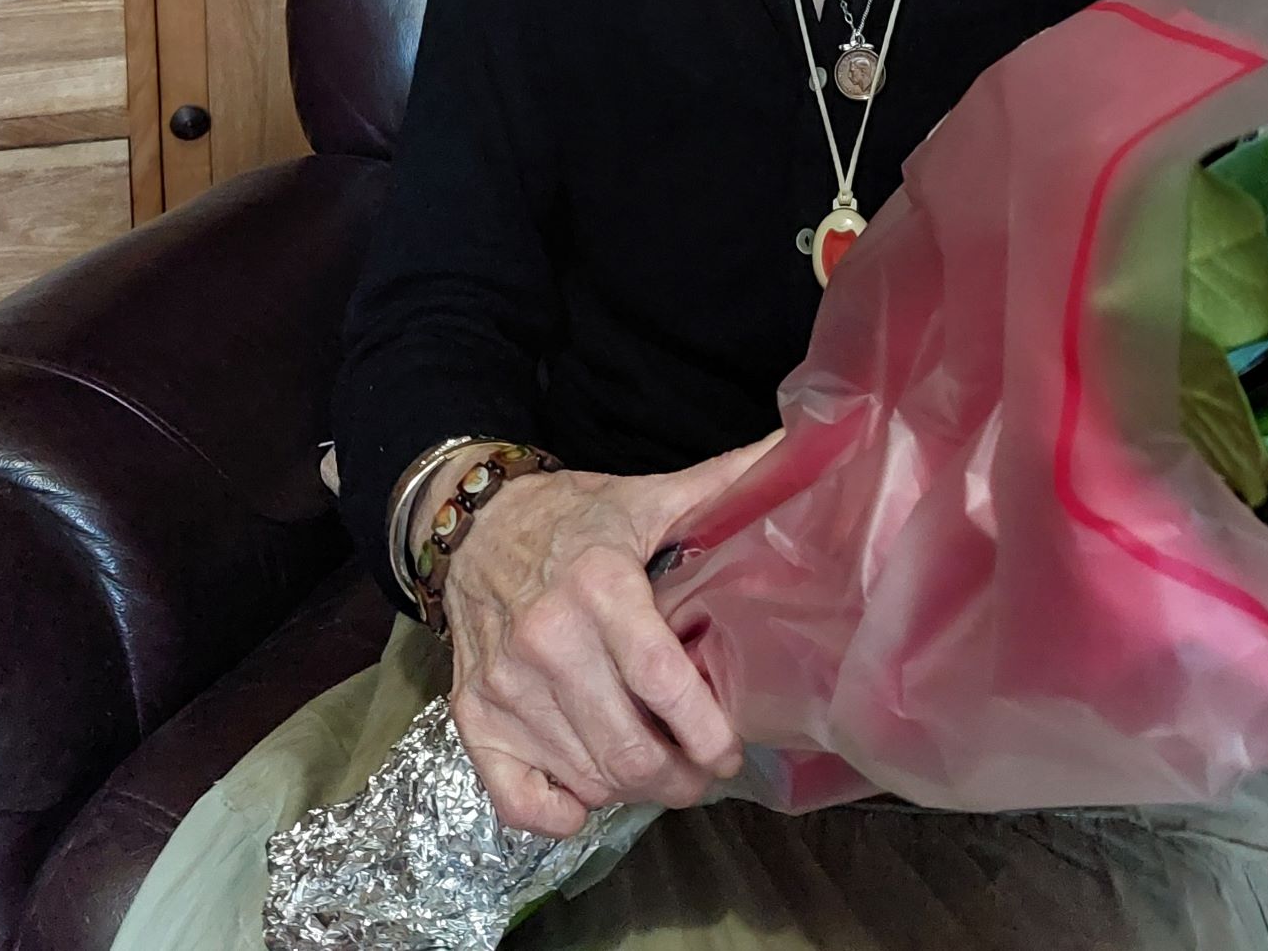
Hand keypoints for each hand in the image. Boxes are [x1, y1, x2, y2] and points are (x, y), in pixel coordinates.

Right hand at [440, 438, 772, 836]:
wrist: (472, 526)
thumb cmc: (572, 518)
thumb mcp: (647, 497)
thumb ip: (722, 484)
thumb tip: (795, 454)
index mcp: (600, 586)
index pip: (662, 682)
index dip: (707, 732)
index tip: (729, 751)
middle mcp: (548, 641)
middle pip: (628, 749)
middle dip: (680, 779)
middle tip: (701, 774)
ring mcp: (506, 686)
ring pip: (586, 777)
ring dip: (632, 790)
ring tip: (657, 772)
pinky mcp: (473, 715)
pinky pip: (517, 799)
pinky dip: (558, 813)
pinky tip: (587, 795)